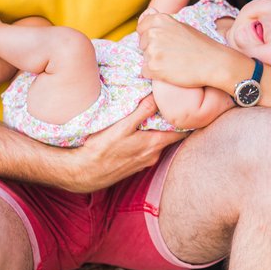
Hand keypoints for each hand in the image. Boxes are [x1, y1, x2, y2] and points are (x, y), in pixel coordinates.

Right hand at [60, 95, 183, 191]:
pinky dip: (147, 140)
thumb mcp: (122, 126)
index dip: (185, 119)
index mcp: (155, 144)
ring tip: (154, 117)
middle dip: (171, 123)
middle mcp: (153, 155)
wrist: (84, 173)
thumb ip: (142, 111)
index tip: (186, 106)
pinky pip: (147, 150)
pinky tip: (138, 133)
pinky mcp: (135, 165)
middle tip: (170, 107)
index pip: (181, 131)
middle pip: (170, 136)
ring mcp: (144, 162)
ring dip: (158, 131)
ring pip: (158, 143)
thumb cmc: (102, 149)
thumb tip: (158, 96)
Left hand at [138, 11, 233, 87]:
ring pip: (144, 58)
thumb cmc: (199, 45)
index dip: (151, 37)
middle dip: (152, 50)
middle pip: (142, 44)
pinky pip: (145, 71)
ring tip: (174, 62)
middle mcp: (153, 32)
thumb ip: (161, 22)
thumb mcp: (181, 25)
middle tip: (173, 53)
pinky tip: (170, 71)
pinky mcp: (153, 67)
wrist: (213, 63)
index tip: (164, 42)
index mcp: (159, 19)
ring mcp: (152, 49)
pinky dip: (155, 74)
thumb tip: (147, 12)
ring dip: (155, 62)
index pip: (141, 28)